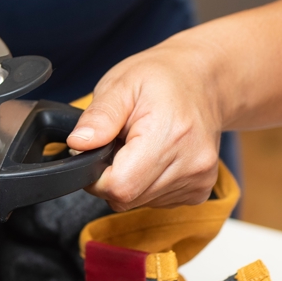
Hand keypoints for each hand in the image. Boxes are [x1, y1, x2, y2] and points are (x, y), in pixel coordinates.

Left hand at [66, 36, 225, 211]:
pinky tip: (155, 157)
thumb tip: (78, 144)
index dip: (96, 176)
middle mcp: (192, 162)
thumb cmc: (162, 78)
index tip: (97, 152)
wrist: (204, 81)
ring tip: (140, 146)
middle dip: (112, 176)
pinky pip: (157, 201)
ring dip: (130, 179)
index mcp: (170, 135)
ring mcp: (200, 179)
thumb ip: (98, 117)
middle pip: (128, 198)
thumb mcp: (121, 85)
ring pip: (140, 202)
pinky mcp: (201, 190)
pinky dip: (147, 184)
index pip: (120, 185)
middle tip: (120, 143)